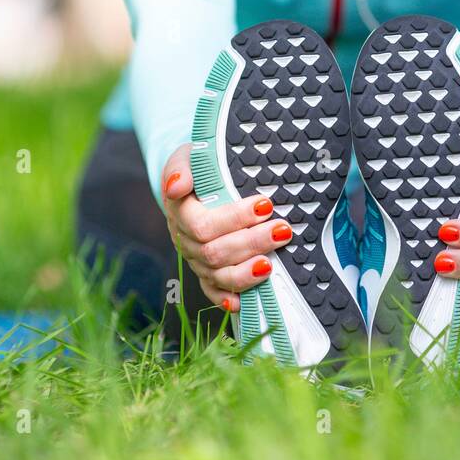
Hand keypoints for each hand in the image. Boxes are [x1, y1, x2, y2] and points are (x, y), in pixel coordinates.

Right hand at [160, 145, 292, 311]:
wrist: (193, 178)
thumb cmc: (196, 165)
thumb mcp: (187, 156)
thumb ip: (180, 168)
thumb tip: (177, 187)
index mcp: (180, 212)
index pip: (202, 224)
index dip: (234, 218)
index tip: (264, 204)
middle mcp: (185, 239)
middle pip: (214, 252)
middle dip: (251, 243)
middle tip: (282, 230)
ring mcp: (194, 258)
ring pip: (217, 275)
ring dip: (245, 273)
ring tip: (271, 264)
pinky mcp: (204, 270)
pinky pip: (211, 291)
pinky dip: (226, 298)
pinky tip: (241, 303)